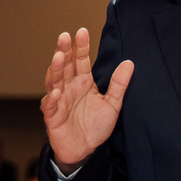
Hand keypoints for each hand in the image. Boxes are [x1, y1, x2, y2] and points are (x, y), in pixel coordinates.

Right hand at [41, 29, 133, 170]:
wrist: (86, 150)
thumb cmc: (96, 125)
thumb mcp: (113, 104)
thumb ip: (120, 84)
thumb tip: (129, 62)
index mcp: (83, 83)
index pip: (81, 61)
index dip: (81, 47)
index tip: (82, 31)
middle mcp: (69, 88)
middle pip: (65, 66)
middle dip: (64, 51)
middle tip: (64, 36)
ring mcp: (59, 101)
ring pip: (54, 82)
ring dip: (56, 70)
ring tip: (59, 57)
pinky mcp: (53, 117)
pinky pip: (51, 106)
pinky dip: (52, 99)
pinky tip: (57, 92)